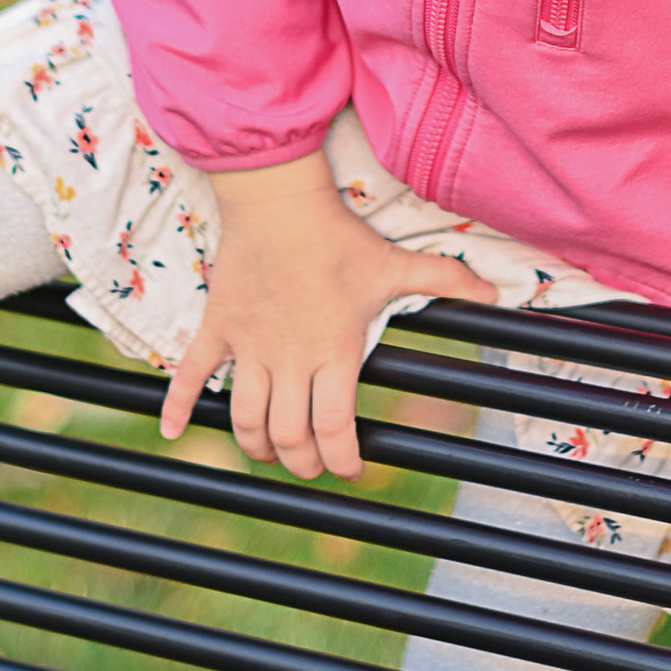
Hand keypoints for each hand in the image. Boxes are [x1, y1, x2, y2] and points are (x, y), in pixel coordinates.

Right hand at [157, 153, 463, 480]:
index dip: (342, 461)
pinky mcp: (218, 329)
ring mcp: (249, 348)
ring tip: (269, 450)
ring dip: (255, 445)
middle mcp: (289, 360)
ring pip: (244, 419)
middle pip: (288, 438)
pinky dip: (179, 407)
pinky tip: (173, 434)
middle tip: (312, 463)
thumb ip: (445, 281)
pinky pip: (192, 375)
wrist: (278, 201)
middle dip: (302, 462)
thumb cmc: (339, 236)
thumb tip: (497, 295)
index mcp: (333, 353)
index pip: (334, 430)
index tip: (351, 469)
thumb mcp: (396, 263)